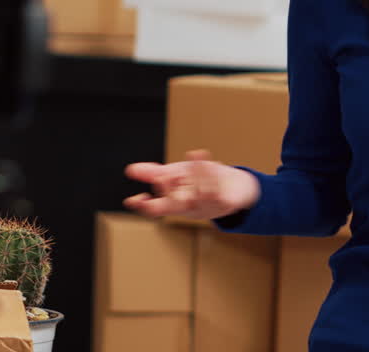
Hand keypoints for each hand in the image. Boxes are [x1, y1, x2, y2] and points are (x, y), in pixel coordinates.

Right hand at [123, 149, 260, 220]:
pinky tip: (203, 158)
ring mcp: (206, 207)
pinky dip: (208, 173)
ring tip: (191, 159)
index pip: (156, 209)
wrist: (237, 187)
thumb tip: (130, 170)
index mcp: (175, 205)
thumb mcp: (176, 175)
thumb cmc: (203, 181)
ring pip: (196, 195)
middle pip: (173, 206)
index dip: (144, 206)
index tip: (133, 200)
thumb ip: (154, 173)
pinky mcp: (223, 202)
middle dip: (167, 194)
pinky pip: (214, 189)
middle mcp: (189, 209)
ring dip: (194, 177)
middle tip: (162, 179)